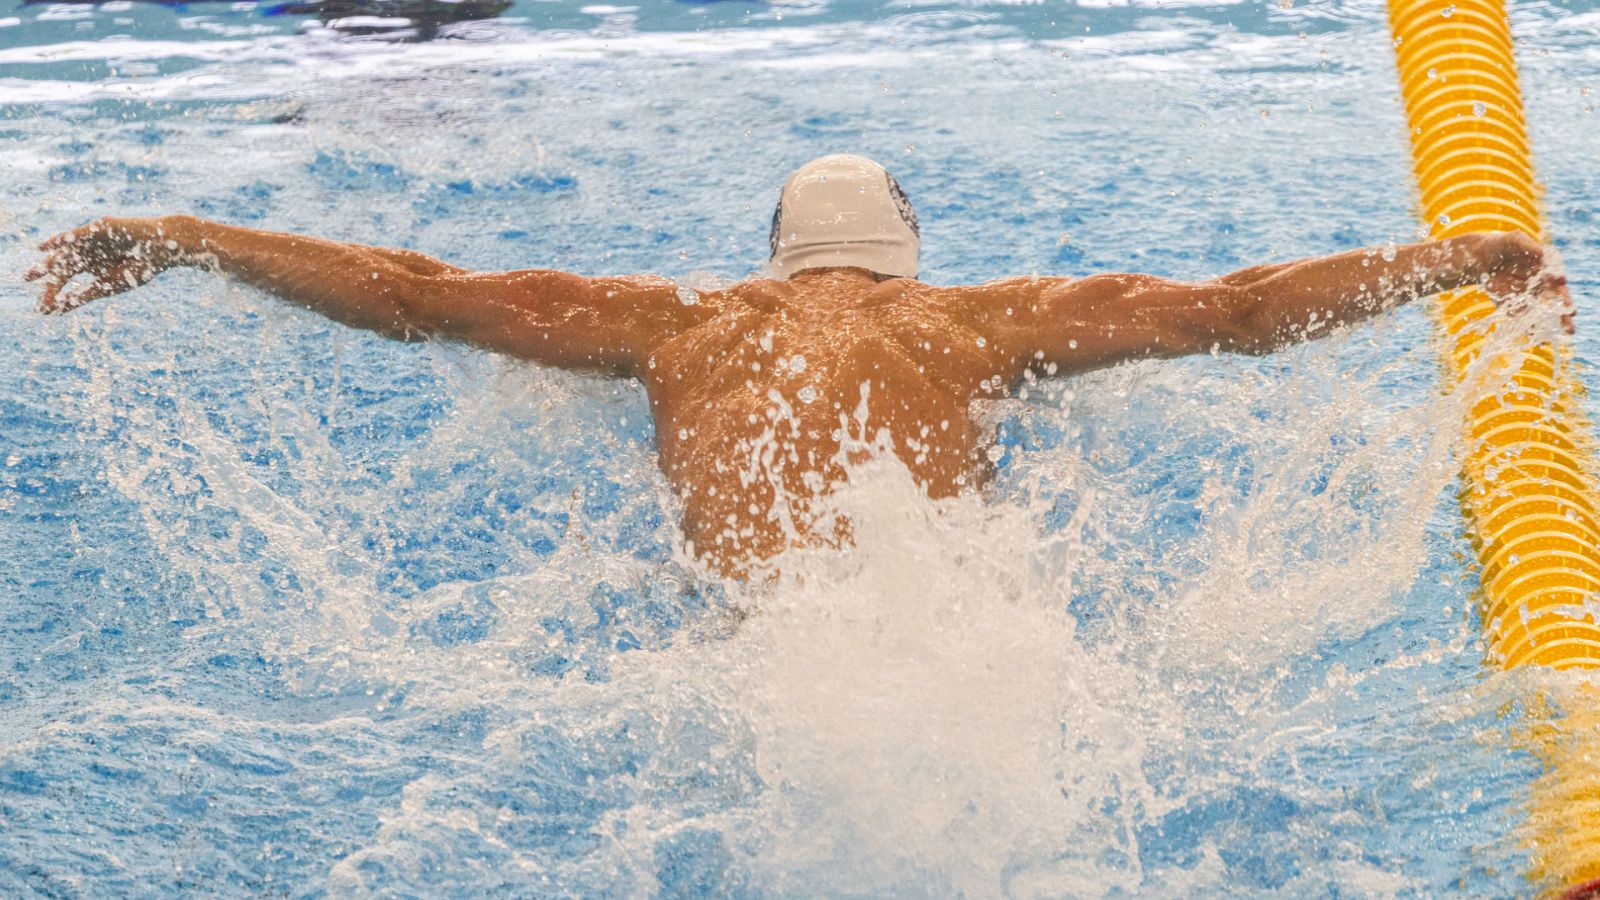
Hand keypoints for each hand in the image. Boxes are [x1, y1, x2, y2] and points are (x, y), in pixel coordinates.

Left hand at [25, 216, 184, 313]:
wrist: (164, 247)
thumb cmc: (142, 267)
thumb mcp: (110, 285)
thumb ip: (85, 295)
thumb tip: (59, 309)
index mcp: (90, 266)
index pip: (64, 280)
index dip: (53, 294)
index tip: (43, 310)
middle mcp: (86, 252)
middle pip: (59, 264)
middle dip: (44, 276)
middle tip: (27, 284)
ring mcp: (90, 240)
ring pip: (64, 250)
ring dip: (48, 260)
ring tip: (34, 272)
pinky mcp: (99, 228)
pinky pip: (77, 234)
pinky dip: (62, 240)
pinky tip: (47, 246)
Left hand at [1479, 231, 1574, 334]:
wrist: (1479, 258)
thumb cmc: (1500, 245)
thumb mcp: (1513, 240)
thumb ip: (1527, 246)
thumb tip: (1542, 254)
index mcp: (1545, 269)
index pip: (1555, 277)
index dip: (1559, 281)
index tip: (1561, 283)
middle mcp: (1540, 285)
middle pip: (1555, 299)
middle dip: (1564, 310)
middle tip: (1571, 319)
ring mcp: (1527, 296)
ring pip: (1542, 312)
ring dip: (1551, 323)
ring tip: (1563, 333)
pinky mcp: (1512, 305)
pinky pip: (1522, 317)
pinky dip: (1529, 326)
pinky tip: (1536, 335)